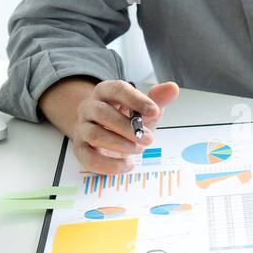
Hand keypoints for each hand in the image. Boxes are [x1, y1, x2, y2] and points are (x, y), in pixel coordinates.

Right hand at [48, 78, 179, 174]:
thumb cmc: (126, 120)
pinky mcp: (80, 149)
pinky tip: (128, 165)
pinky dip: (111, 165)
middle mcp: (89, 108)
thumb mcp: (144, 110)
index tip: (154, 112)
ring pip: (95, 135)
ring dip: (121, 145)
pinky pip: (90, 159)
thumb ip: (157, 100)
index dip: (136, 100)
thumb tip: (172, 88)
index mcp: (105, 92)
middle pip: (103, 113)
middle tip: (149, 139)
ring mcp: (82, 129)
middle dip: (128, 128)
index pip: (117, 89)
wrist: (105, 138)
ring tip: (138, 149)